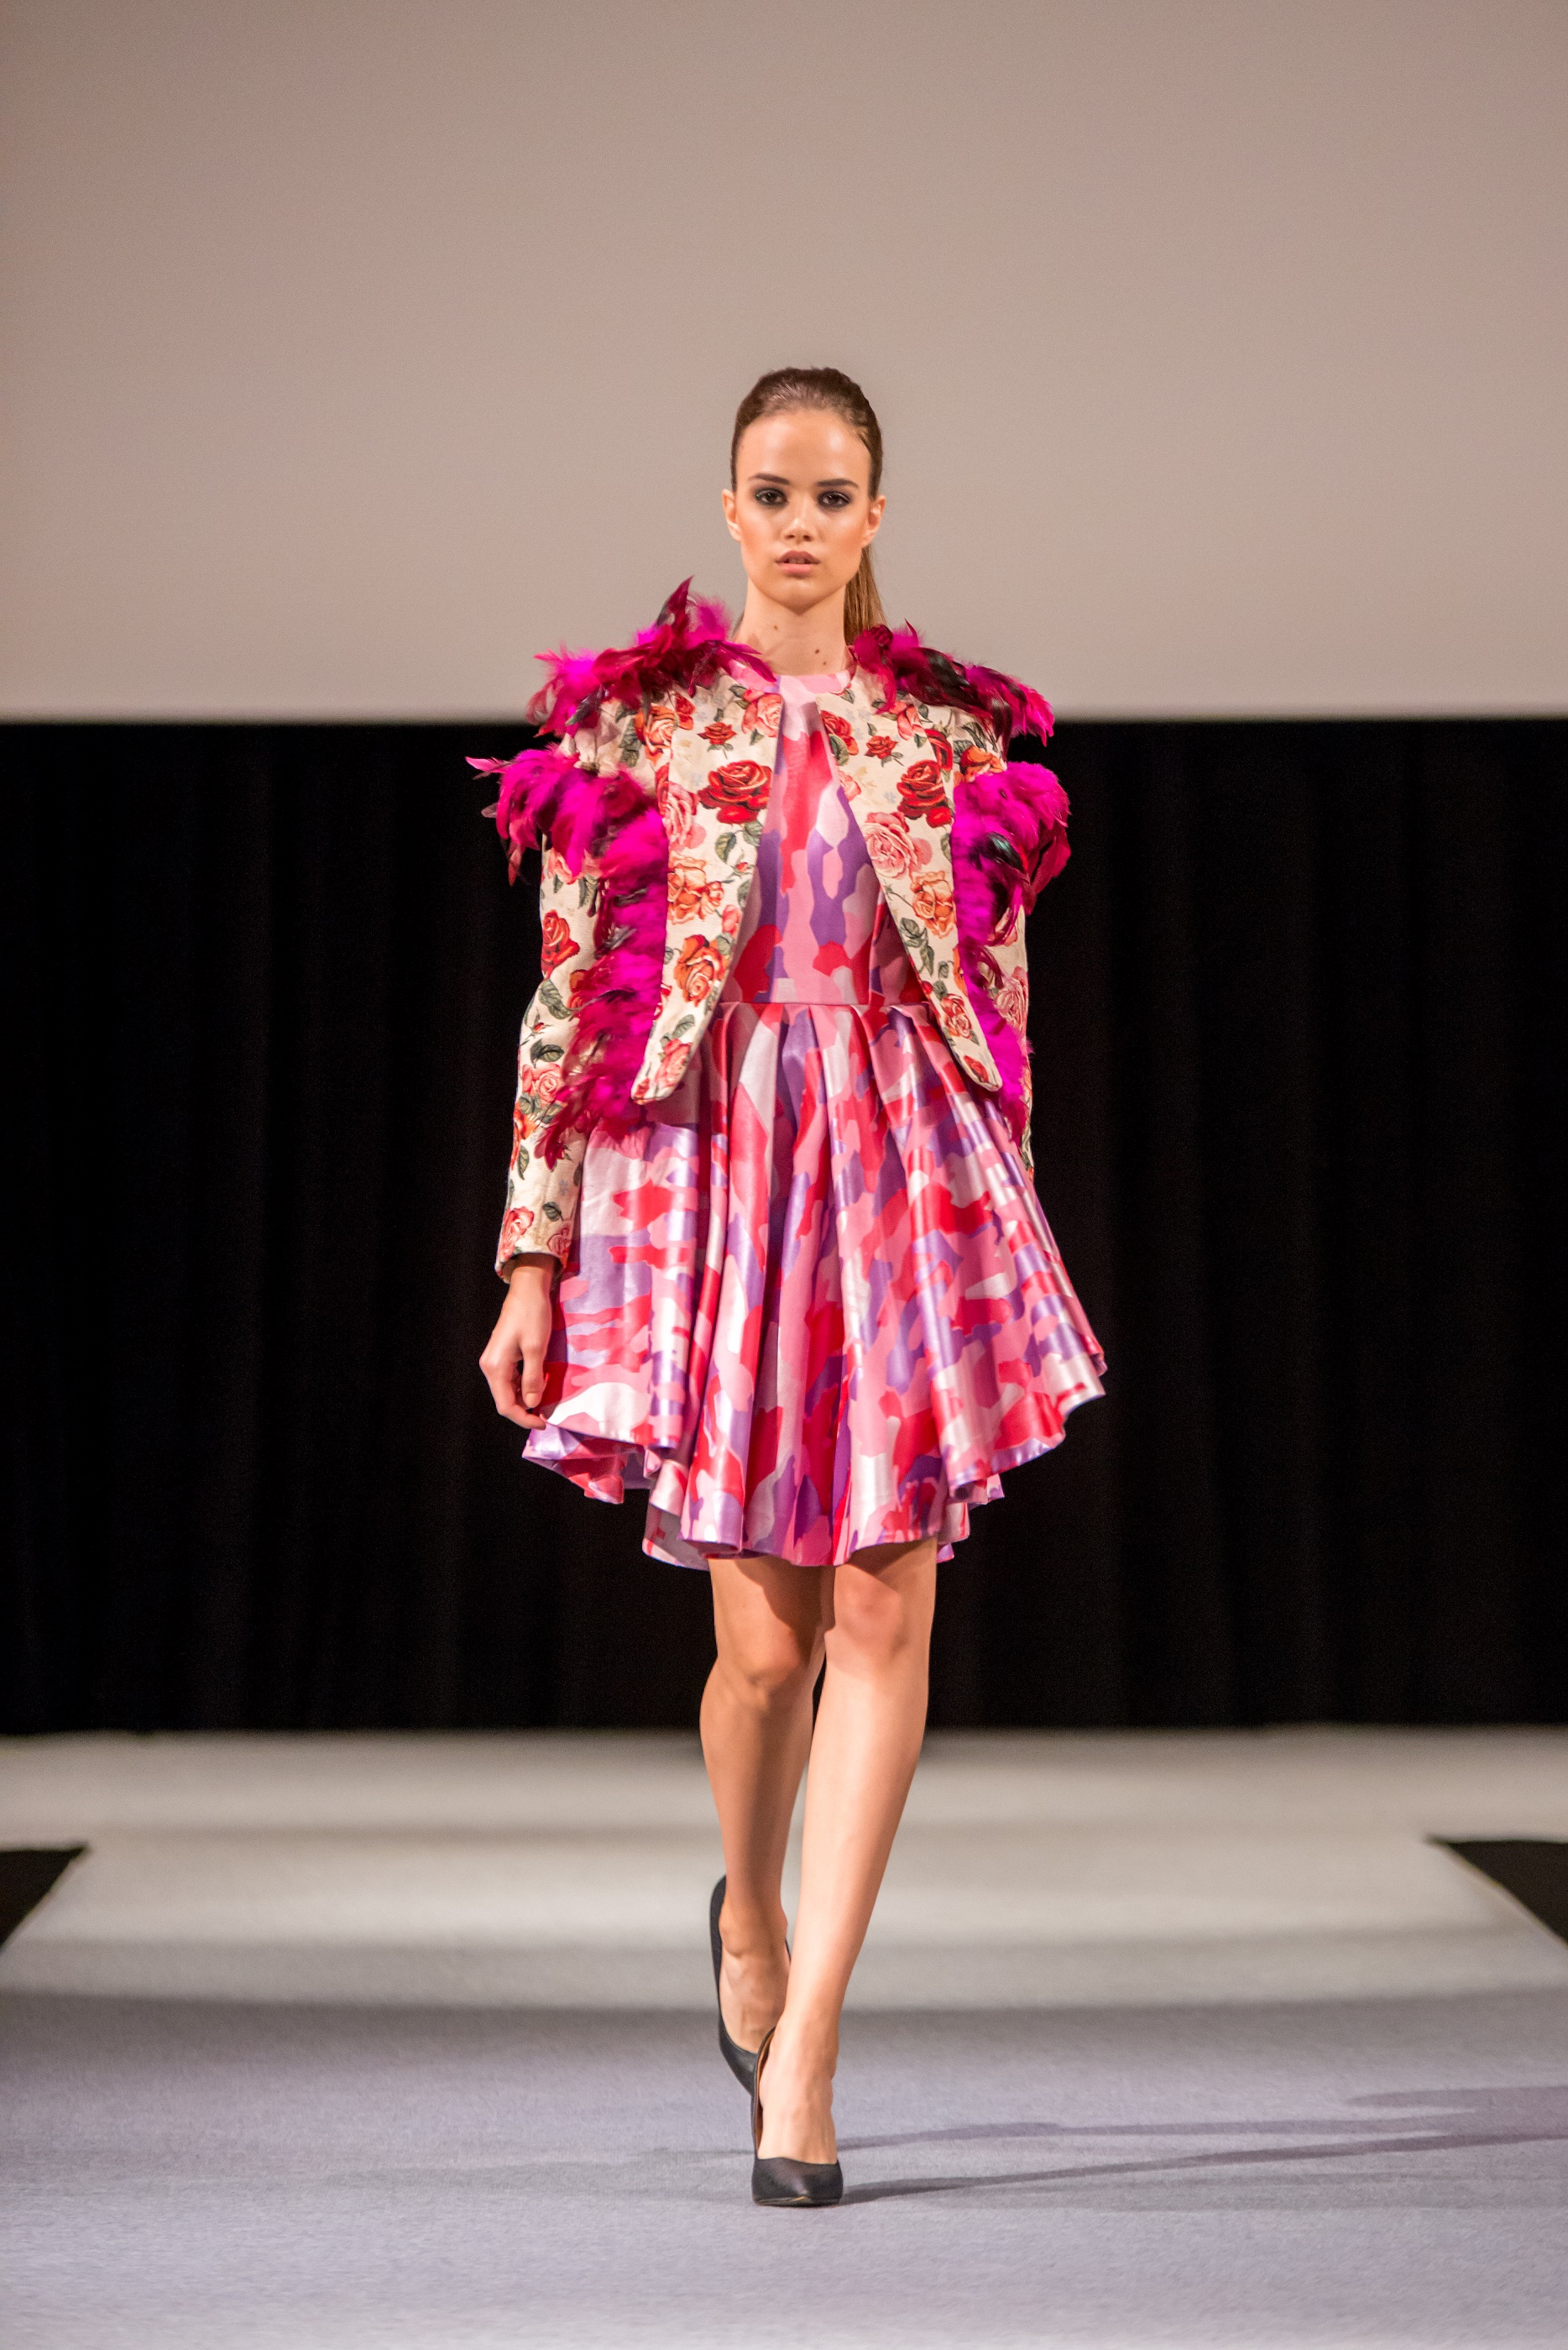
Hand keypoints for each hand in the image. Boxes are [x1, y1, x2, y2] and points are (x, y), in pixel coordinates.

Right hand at [479, 1256, 556, 1429]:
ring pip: (507, 1391)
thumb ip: (533, 1378)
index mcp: (495, 1367)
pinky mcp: (502, 1356)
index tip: (544, 1423)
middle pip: (504, 1400)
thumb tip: (531, 1404)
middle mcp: (490, 1366)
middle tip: (546, 1416)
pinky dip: (523, 1388)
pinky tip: (537, 1388)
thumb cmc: (532, 1316)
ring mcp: (495, 1361)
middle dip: (524, 1411)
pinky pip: (510, 1379)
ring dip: (524, 1400)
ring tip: (544, 1405)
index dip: (523, 1419)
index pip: (505, 1405)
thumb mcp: (536, 1349)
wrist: (527, 1290)